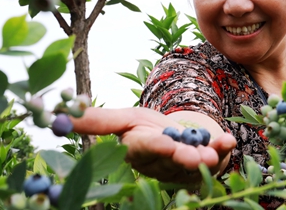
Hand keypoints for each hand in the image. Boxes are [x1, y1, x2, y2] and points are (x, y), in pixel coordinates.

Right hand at [71, 107, 236, 182]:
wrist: (172, 135)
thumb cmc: (143, 126)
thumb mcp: (122, 119)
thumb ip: (96, 121)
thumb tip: (56, 114)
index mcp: (137, 150)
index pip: (145, 150)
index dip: (156, 148)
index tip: (167, 143)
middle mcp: (159, 164)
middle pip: (173, 162)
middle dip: (186, 158)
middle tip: (199, 155)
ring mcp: (181, 169)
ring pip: (195, 165)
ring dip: (209, 156)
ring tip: (219, 148)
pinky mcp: (200, 170)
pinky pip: (213, 161)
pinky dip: (222, 150)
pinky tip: (229, 140)